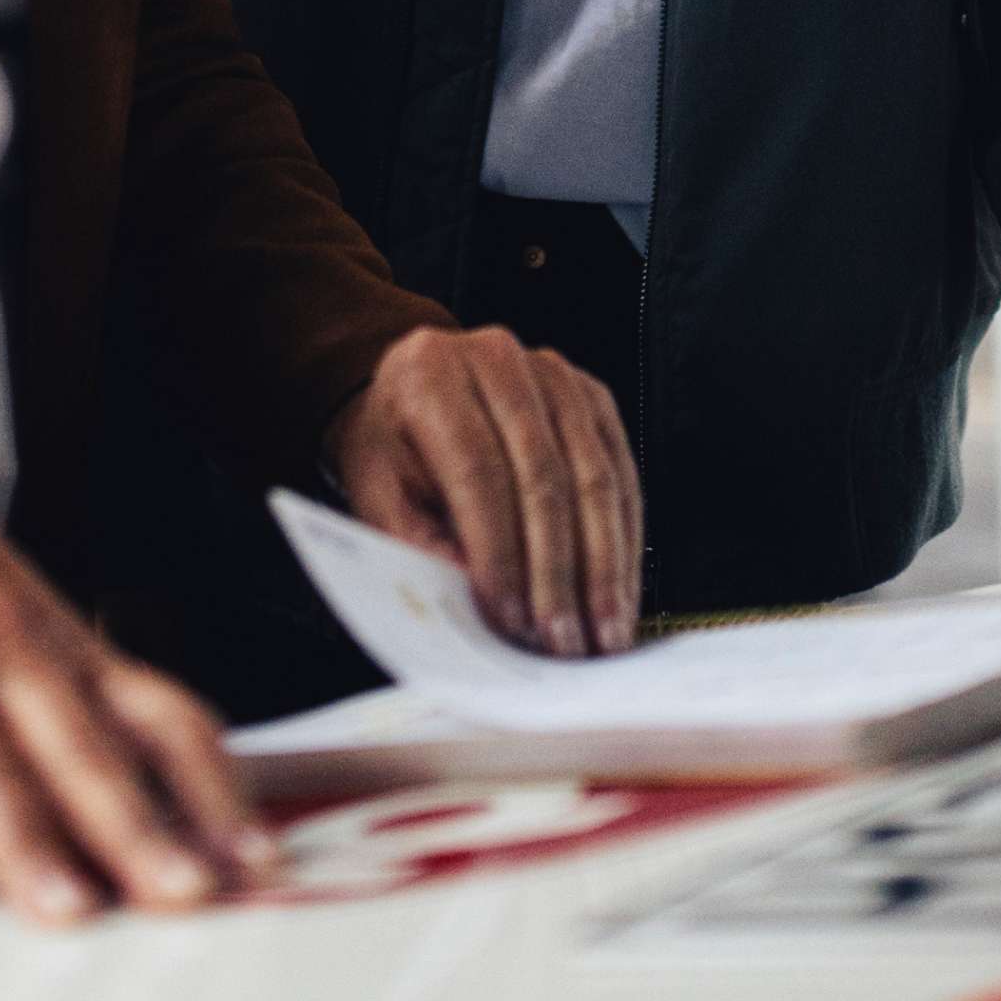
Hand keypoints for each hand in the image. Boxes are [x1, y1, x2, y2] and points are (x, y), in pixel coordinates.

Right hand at [0, 420, 277, 938]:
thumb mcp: (23, 611)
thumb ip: (78, 703)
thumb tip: (154, 802)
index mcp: (59, 648)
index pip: (162, 715)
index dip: (217, 788)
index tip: (260, 859)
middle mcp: (2, 656)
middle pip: (85, 749)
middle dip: (141, 828)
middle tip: (191, 894)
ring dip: (26, 842)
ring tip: (63, 912)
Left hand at [323, 326, 641, 657]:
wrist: (414, 399)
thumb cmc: (393, 452)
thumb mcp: (379, 497)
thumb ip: (420, 546)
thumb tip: (480, 603)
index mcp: (429, 375)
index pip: (477, 470)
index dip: (499, 551)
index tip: (511, 618)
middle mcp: (495, 359)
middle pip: (543, 476)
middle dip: (557, 571)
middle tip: (563, 641)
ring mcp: (553, 373)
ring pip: (593, 478)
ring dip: (602, 566)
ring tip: (600, 632)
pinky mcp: (592, 397)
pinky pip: (620, 475)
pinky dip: (622, 542)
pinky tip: (618, 592)